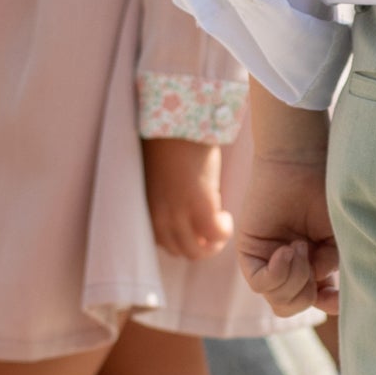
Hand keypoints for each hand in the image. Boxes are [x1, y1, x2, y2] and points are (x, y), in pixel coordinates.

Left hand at [143, 138, 234, 260]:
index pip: (163, 242)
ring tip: (220, 227)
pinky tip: (227, 217)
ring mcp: (179, 213)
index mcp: (148, 208)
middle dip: (200, 247)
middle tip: (213, 233)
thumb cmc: (168, 142)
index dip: (183, 240)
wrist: (176, 123)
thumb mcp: (162, 178)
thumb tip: (185, 202)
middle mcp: (160, 216)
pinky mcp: (200, 205)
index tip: (195, 230)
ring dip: (212, 244)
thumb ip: (168, 196)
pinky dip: (223, 232)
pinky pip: (215, 234)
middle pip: (181, 251)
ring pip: (197, 250)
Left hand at [238, 153, 338, 315]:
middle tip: (312, 256)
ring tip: (300, 245)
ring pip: (277, 300)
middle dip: (307, 293)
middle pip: (293, 306)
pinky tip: (286, 250)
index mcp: (312, 263)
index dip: (328, 304)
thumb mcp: (337, 239)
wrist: (303, 163)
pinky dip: (276, 274)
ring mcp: (267, 260)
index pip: (315, 301)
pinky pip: (259, 283)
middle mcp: (288, 265)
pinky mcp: (248, 252)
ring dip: (294, 278)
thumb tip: (317, 295)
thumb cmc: (326, 193)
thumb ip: (328, 270)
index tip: (336, 296)